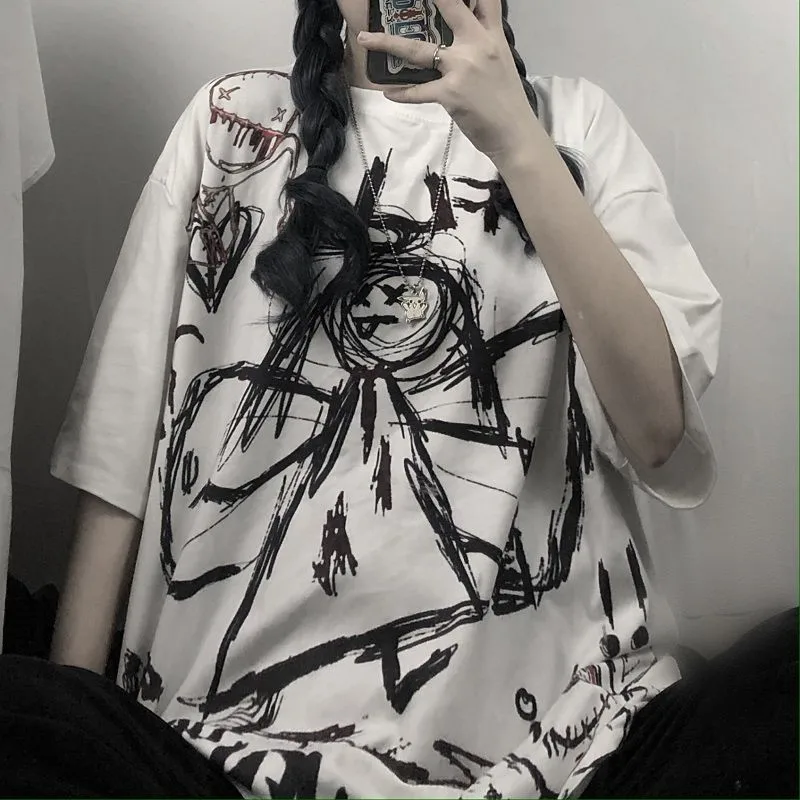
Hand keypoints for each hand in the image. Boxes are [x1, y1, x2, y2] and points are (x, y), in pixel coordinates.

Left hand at [357, 0, 543, 164]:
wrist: (515, 133)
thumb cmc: (506, 102)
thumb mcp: (500, 63)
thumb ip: (482, 45)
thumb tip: (463, 39)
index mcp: (492, 36)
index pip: (484, 0)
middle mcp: (477, 45)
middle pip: (450, 7)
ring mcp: (462, 68)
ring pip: (417, 50)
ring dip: (387, 42)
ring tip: (365, 38)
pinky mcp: (450, 93)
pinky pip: (418, 91)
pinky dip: (401, 93)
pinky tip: (387, 92)